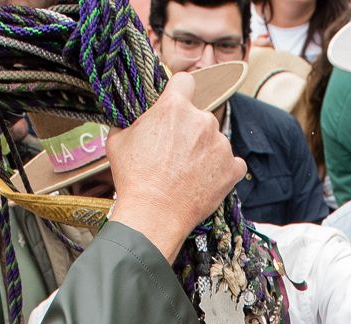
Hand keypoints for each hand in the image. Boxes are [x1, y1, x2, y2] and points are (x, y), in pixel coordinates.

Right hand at [105, 76, 247, 260]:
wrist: (153, 214)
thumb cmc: (133, 178)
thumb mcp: (118, 141)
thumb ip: (130, 122)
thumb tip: (131, 120)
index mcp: (175, 107)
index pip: (185, 81)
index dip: (180, 91)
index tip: (177, 102)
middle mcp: (202, 120)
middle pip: (200, 116)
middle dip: (190, 130)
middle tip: (175, 152)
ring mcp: (221, 144)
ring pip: (215, 140)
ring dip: (205, 151)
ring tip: (187, 173)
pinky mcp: (232, 168)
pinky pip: (232, 163)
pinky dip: (222, 170)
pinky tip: (206, 181)